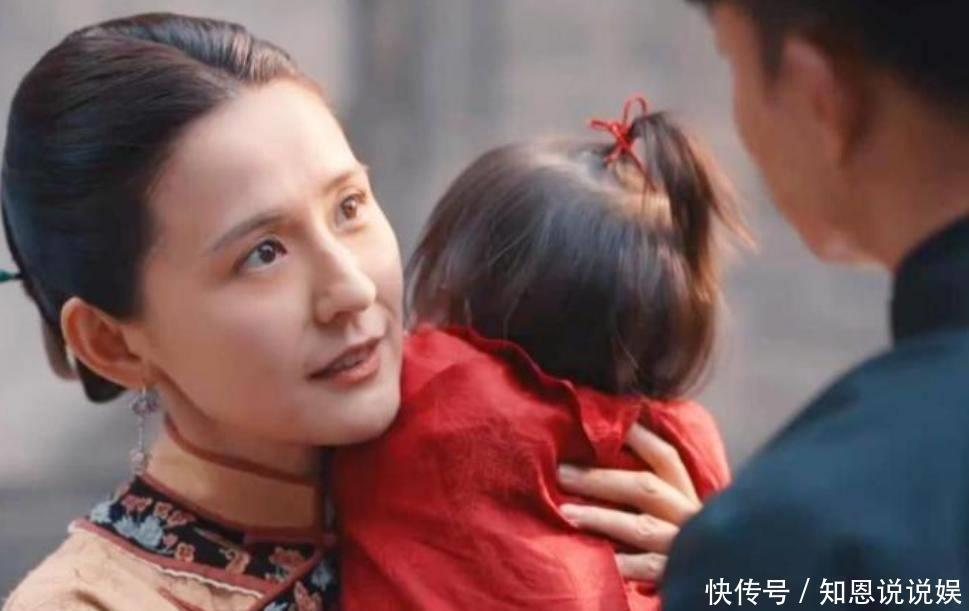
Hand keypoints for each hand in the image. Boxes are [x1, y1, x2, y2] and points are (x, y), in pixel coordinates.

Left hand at [557, 423, 701, 581]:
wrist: (716, 591)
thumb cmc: (675, 543)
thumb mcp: (671, 512)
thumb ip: (647, 492)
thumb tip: (597, 462)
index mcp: (688, 495)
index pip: (665, 457)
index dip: (637, 436)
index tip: (604, 421)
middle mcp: (689, 516)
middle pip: (645, 487)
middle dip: (599, 478)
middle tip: (560, 473)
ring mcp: (684, 547)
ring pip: (641, 527)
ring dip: (600, 517)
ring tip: (565, 513)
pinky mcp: (676, 576)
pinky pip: (644, 568)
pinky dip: (618, 563)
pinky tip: (593, 558)